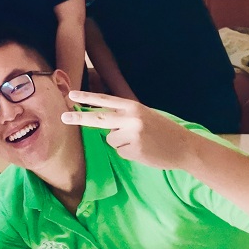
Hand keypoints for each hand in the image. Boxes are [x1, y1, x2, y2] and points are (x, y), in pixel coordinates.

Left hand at [62, 91, 193, 169]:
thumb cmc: (162, 130)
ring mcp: (132, 135)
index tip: (71, 95)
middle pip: (98, 118)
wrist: (185, 147)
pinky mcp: (134, 150)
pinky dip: (128, 152)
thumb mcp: (143, 115)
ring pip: (110, 139)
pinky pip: (120, 151)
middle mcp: (131, 119)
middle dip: (79, 118)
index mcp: (133, 107)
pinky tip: (143, 151)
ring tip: (140, 142)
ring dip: (120, 142)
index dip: (87, 97)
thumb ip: (123, 116)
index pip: (105, 100)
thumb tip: (99, 121)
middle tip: (63, 118)